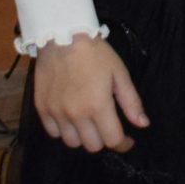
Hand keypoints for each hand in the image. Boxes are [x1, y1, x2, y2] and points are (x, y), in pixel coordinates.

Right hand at [31, 33, 147, 153]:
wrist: (62, 37)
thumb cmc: (96, 54)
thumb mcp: (120, 74)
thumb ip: (131, 102)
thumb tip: (142, 124)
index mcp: (98, 106)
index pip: (112, 140)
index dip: (123, 143)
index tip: (127, 140)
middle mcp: (75, 114)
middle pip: (92, 146)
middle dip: (104, 139)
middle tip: (107, 126)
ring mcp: (56, 113)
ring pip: (72, 142)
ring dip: (83, 137)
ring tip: (88, 122)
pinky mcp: (42, 108)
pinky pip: (53, 132)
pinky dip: (63, 130)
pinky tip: (70, 118)